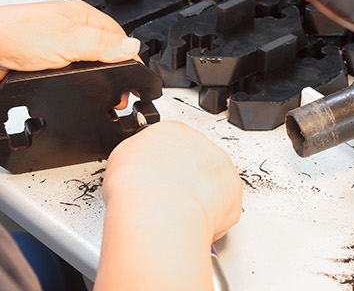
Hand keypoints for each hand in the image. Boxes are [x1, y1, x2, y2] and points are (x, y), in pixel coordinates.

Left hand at [0, 0, 140, 84]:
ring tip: (101, 90)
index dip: (127, 56)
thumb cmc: (16, 34)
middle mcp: (70, 27)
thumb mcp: (69, 40)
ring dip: (93, 75)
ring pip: (86, 61)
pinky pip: (69, 70)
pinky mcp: (45, 59)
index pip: (117, 35)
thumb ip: (102, 45)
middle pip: (104, 49)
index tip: (133, 76)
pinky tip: (74, 85)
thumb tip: (131, 47)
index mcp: (81, 15)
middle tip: (118, 91)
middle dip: (112, 68)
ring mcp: (57, 43)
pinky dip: (74, 79)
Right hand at [102, 121, 242, 242]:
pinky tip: (192, 223)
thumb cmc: (137, 186)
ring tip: (180, 214)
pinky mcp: (233, 195)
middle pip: (196, 162)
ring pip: (213, 184)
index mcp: (173, 131)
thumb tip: (135, 165)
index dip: (164, 164)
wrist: (157, 210)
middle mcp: (201, 145)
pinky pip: (223, 208)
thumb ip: (136, 156)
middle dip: (186, 180)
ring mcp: (220, 169)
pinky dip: (211, 218)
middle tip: (168, 199)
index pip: (172, 143)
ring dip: (201, 198)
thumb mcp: (121, 157)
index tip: (157, 178)